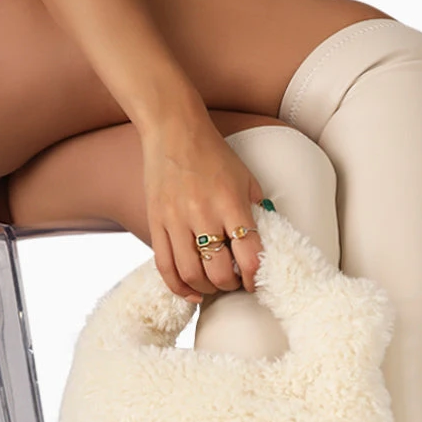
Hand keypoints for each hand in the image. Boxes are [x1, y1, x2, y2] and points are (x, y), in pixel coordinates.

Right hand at [141, 113, 266, 301]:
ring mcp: (175, 220)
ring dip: (207, 288)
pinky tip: (192, 292)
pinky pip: (165, 266)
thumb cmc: (213, 154)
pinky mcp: (156, 223)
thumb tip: (265, 242)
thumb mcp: (246, 178)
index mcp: (231, 203)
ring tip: (215, 284)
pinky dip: (179, 287)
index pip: (249, 256)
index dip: (255, 278)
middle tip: (235, 281)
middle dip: (231, 285)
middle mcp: (203, 214)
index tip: (255, 281)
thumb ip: (256, 211)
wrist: (173, 129)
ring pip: (191, 275)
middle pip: (219, 272)